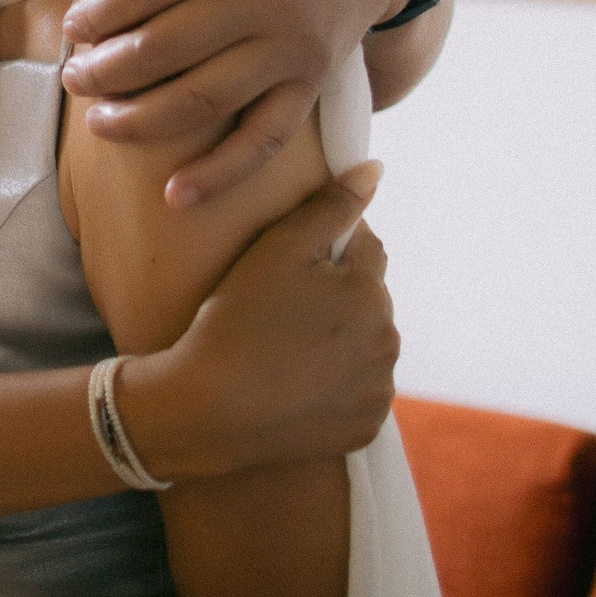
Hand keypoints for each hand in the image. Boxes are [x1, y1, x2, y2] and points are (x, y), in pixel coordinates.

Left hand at [62, 0, 415, 205]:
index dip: (95, 15)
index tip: (73, 29)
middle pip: (165, 48)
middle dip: (105, 72)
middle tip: (74, 81)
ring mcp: (292, 47)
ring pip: (204, 100)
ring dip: (140, 123)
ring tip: (98, 126)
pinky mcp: (311, 84)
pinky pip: (266, 139)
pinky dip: (221, 174)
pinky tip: (175, 197)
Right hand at [129, 161, 398, 481]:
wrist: (209, 409)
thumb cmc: (236, 320)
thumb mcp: (277, 248)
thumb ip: (331, 205)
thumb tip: (376, 169)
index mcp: (370, 290)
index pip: (365, 250)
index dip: (327, 251)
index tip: (289, 267)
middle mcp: (387, 340)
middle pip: (367, 302)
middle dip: (337, 299)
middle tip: (279, 310)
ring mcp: (377, 389)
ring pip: (364, 349)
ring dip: (339, 344)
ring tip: (284, 349)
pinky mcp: (363, 427)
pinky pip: (356, 395)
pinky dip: (334, 389)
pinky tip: (295, 385)